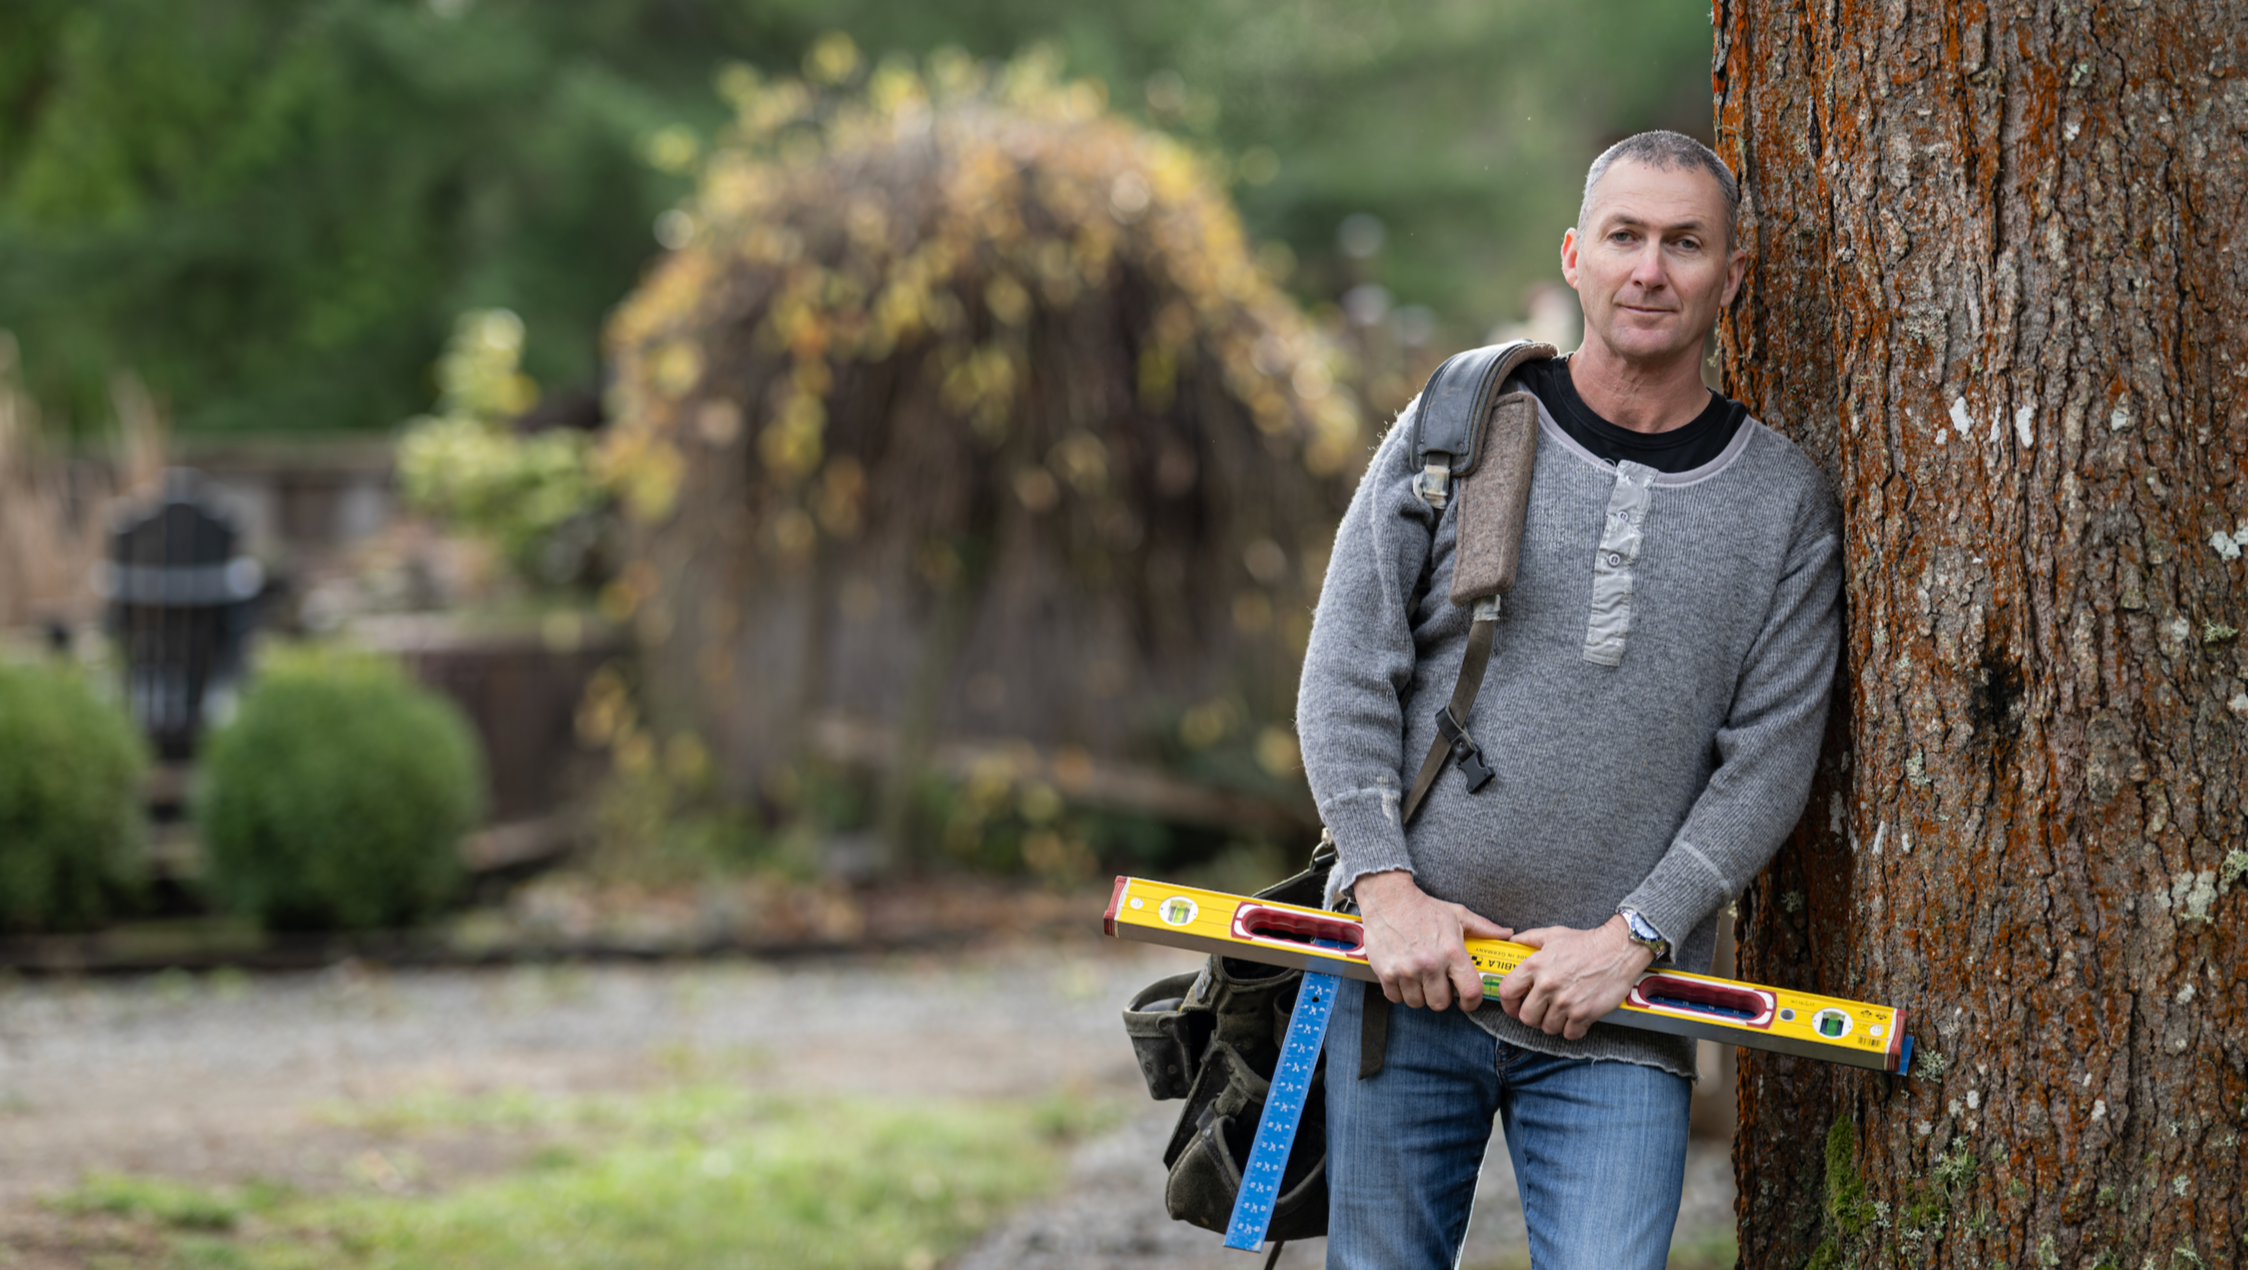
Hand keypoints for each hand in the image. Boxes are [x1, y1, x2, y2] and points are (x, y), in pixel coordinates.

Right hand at [1353, 870, 1513, 1011]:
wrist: (1387, 898)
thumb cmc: (1423, 908)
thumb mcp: (1457, 914)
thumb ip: (1483, 928)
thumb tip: (1506, 933)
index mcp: (1452, 951)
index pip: (1470, 991)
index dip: (1471, 1002)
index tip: (1466, 1002)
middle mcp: (1430, 964)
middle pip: (1441, 1003)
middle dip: (1441, 997)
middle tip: (1437, 984)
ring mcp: (1407, 970)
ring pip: (1418, 1003)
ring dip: (1419, 995)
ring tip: (1419, 979)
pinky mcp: (1386, 973)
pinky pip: (1396, 998)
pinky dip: (1399, 992)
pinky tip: (1403, 977)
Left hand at [1495, 915, 1654, 1039]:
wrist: (1618, 949)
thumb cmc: (1587, 942)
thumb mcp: (1553, 935)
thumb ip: (1529, 938)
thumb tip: (1513, 941)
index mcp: (1535, 966)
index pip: (1507, 992)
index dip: (1507, 1003)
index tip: (1514, 1006)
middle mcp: (1547, 985)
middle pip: (1526, 1017)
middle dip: (1532, 1017)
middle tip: (1540, 1012)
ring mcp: (1565, 1002)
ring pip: (1547, 1027)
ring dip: (1553, 1023)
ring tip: (1560, 1013)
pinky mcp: (1584, 1014)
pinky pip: (1569, 1033)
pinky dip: (1572, 1029)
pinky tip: (1575, 1018)